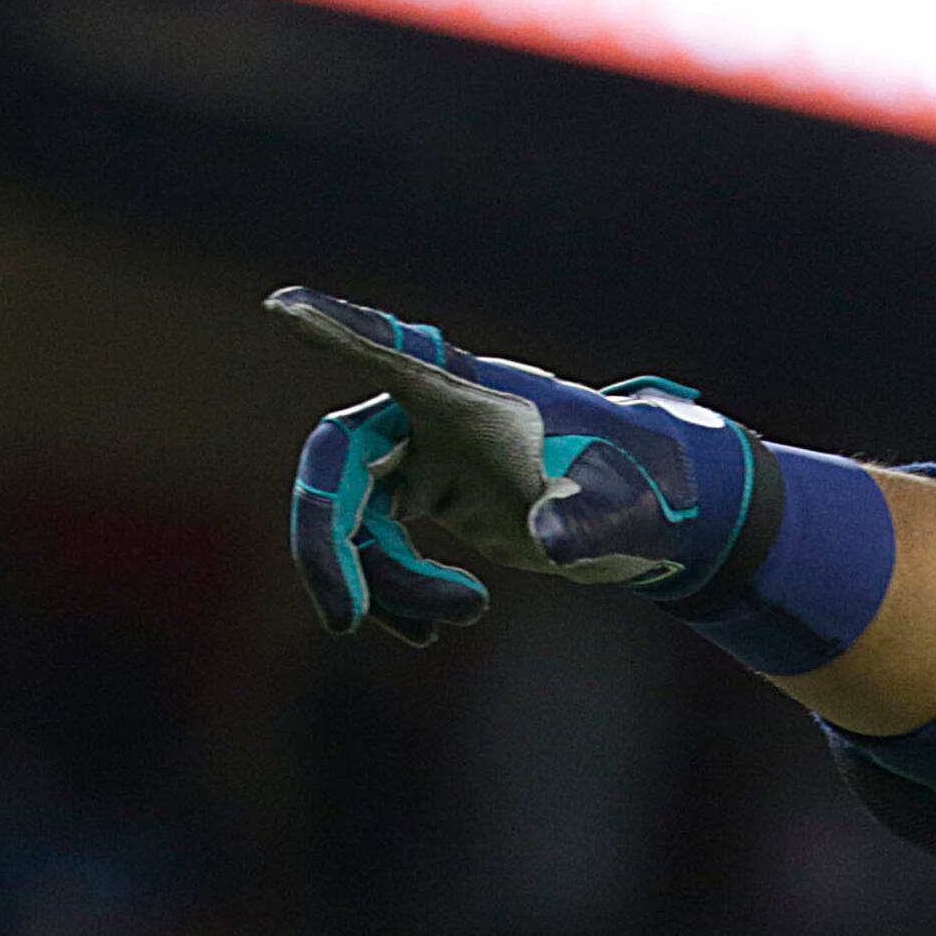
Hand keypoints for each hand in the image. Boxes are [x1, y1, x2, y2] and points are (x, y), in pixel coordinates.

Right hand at [269, 287, 744, 644]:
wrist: (650, 506)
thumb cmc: (637, 484)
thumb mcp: (618, 504)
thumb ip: (581, 516)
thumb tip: (548, 543)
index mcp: (472, 394)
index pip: (395, 355)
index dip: (337, 333)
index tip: (285, 305)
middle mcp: (432, 414)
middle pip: (339, 465)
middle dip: (327, 543)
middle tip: (345, 621)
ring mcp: (423, 454)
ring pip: (359, 523)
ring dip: (394, 584)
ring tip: (469, 613)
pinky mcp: (428, 495)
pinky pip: (377, 546)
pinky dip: (396, 593)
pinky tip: (432, 629)